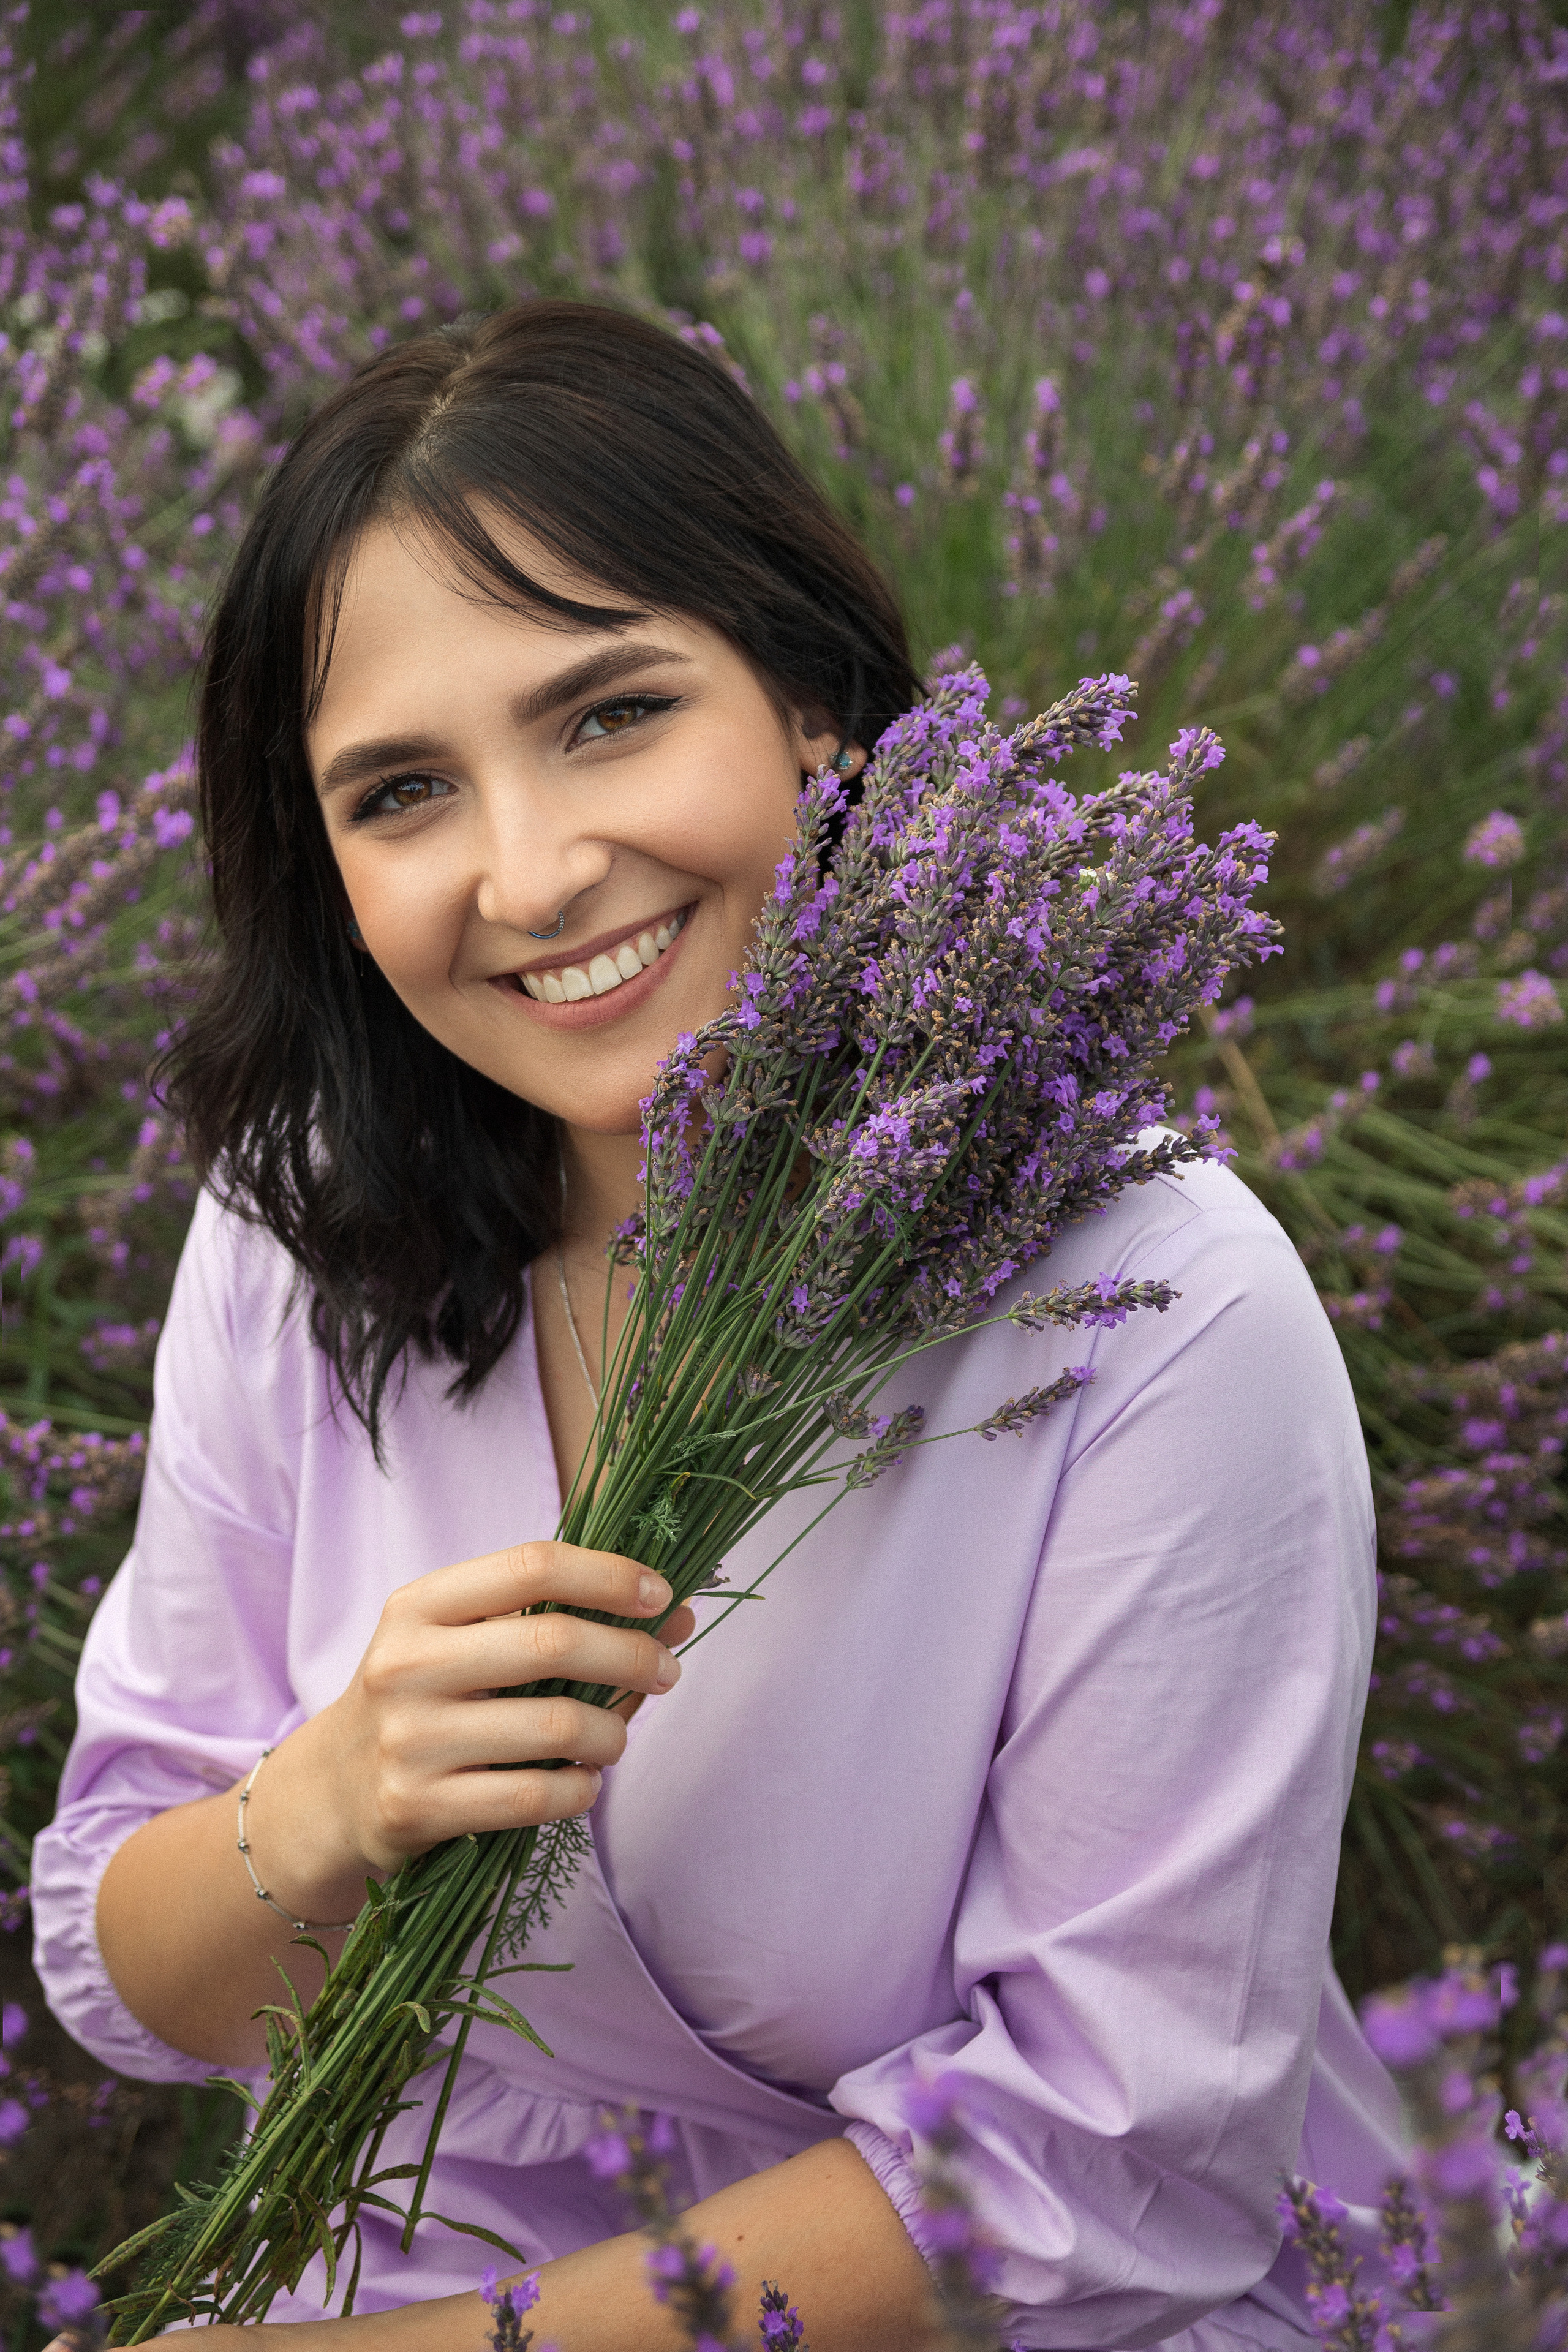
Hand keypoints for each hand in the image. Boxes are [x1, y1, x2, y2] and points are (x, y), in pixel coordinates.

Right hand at [261, 1542, 693, 1920]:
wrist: (331, 1794)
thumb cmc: (425, 1702)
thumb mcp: (464, 1642)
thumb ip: (555, 1619)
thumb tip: (677, 1614)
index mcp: (419, 1605)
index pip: (532, 1565)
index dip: (609, 1575)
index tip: (661, 1595)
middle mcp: (407, 1664)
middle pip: (552, 1643)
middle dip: (631, 1655)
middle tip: (666, 1671)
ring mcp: (408, 1739)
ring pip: (555, 1727)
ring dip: (612, 1733)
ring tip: (616, 1738)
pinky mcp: (416, 1807)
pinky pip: (535, 1797)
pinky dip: (580, 1790)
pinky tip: (583, 1782)